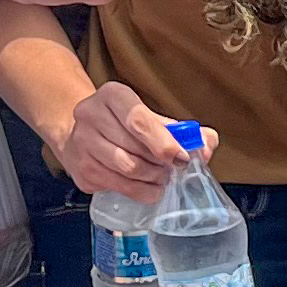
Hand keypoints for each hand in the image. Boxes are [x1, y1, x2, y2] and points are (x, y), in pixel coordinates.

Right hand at [57, 82, 199, 200]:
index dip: (164, 143)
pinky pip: (116, 185)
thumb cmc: (126, 126)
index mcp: (113, 95)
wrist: (84, 134)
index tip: (182, 159)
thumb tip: (206, 145)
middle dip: (160, 164)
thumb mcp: (152, 118)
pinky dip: (139, 191)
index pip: (139, 120)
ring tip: (162, 178)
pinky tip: (148, 187)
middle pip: (134, 148)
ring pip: (125, 169)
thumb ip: (185, 130)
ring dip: (151, 179)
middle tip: (174, 170)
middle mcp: (90, 115)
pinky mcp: (79, 169)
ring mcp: (81, 143)